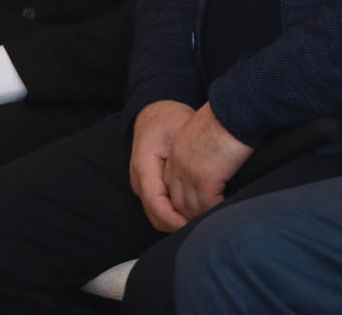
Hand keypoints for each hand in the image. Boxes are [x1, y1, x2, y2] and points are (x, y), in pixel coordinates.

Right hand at [128, 99, 195, 231]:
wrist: (155, 114)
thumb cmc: (168, 118)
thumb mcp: (178, 126)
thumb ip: (185, 147)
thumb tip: (200, 166)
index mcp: (144, 164)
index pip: (154, 199)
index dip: (171, 216)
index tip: (189, 224)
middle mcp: (140, 178)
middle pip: (154, 212)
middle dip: (175, 224)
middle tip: (201, 228)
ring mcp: (143, 184)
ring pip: (156, 213)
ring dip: (175, 222)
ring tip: (199, 224)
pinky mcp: (150, 186)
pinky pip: (160, 207)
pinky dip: (173, 215)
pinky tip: (192, 216)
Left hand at [162, 103, 252, 221]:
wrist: (236, 108)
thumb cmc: (230, 116)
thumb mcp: (206, 131)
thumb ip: (202, 148)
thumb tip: (213, 160)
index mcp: (177, 152)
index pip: (172, 186)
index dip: (182, 201)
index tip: (194, 210)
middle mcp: (178, 165)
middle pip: (177, 200)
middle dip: (188, 215)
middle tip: (203, 224)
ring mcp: (189, 173)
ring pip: (191, 207)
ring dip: (203, 216)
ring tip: (216, 221)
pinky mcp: (205, 178)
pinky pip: (208, 205)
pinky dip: (216, 211)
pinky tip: (226, 211)